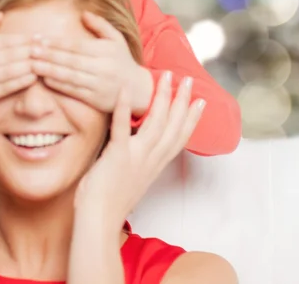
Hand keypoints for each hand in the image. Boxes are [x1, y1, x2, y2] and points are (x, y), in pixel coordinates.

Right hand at [0, 12, 35, 114]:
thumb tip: (1, 14)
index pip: (5, 40)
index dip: (25, 39)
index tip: (40, 37)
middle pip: (11, 55)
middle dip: (32, 50)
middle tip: (48, 48)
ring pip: (11, 70)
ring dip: (30, 65)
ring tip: (45, 61)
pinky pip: (7, 87)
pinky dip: (22, 81)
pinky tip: (34, 76)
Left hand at [30, 11, 151, 113]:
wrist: (138, 90)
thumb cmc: (122, 61)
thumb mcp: (116, 39)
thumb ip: (100, 25)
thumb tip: (83, 13)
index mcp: (106, 51)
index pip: (76, 46)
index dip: (56, 42)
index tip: (38, 38)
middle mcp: (103, 67)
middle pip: (70, 60)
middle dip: (48, 55)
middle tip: (30, 50)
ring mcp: (99, 84)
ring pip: (70, 76)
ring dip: (49, 70)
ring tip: (32, 64)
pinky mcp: (96, 100)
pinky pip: (74, 92)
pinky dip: (59, 86)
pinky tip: (45, 80)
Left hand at [74, 72, 204, 233]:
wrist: (98, 220)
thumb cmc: (108, 200)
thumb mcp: (131, 177)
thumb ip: (138, 159)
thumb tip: (135, 144)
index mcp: (155, 164)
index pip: (179, 137)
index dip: (191, 119)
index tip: (200, 101)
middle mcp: (150, 159)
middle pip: (173, 126)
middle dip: (182, 100)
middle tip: (188, 79)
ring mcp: (136, 157)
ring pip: (156, 122)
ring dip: (162, 97)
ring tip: (166, 77)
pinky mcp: (117, 155)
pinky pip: (122, 128)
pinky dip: (123, 107)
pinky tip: (124, 89)